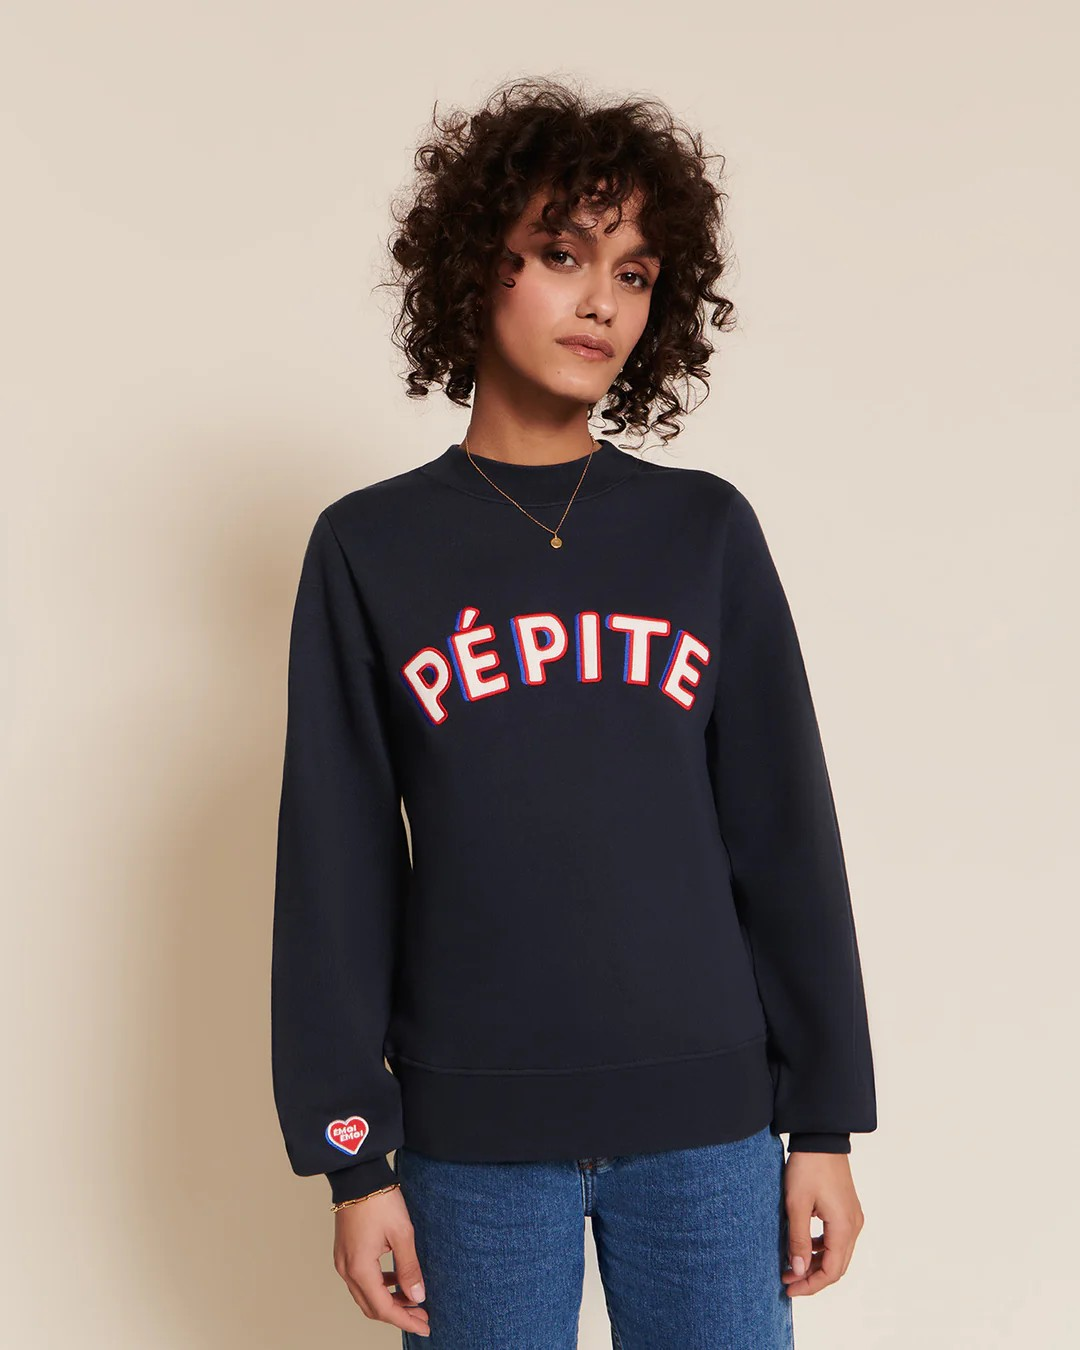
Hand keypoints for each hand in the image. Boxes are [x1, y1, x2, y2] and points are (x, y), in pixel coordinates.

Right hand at [333, 1187, 430, 1336]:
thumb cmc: (379, 1200)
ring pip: (366, 1295)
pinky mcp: (345, 1252)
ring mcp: (343, 1261)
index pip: (383, 1308)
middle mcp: (346, 1270)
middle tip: (422, 1315)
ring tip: (414, 1298)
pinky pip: (362, 1280)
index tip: (424, 1325)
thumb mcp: (402, 1234)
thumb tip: (417, 1295)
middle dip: (398, 1314)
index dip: (405, 1320)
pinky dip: (381, 1286)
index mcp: (360, 1268)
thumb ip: (409, 1268)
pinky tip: (397, 1279)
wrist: (359, 1175)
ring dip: (389, 1300)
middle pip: (372, 1306)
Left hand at [781, 1151, 864, 1296]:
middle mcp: (853, 1226)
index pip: (831, 1271)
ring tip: (790, 1265)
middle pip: (836, 1266)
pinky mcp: (847, 1210)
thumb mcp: (796, 1205)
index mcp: (843, 1228)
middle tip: (786, 1281)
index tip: (789, 1288)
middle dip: (812, 1277)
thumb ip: (798, 1240)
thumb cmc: (807, 1168)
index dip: (810, 1285)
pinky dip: (820, 1248)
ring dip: (815, 1263)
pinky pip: (836, 1239)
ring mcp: (852, 1218)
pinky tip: (802, 1246)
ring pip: (837, 1253)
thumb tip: (797, 1270)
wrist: (821, 1138)